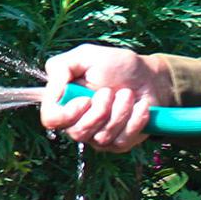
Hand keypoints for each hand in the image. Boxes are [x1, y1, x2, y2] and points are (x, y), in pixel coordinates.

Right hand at [40, 45, 166, 152]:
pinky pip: (122, 141)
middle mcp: (78, 123)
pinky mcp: (119, 143)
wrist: (149, 77)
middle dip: (99, 111)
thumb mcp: (86, 55)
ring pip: (102, 137)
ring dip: (120, 111)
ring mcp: (98, 136)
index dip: (65, 114)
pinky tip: (141, 106)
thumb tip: (53, 91)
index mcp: (66, 102)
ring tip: (128, 94)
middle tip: (110, 91)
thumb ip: (62, 67)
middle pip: (77, 133)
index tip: (85, 99)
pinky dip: (135, 120)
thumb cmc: (116, 65)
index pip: (51, 119)